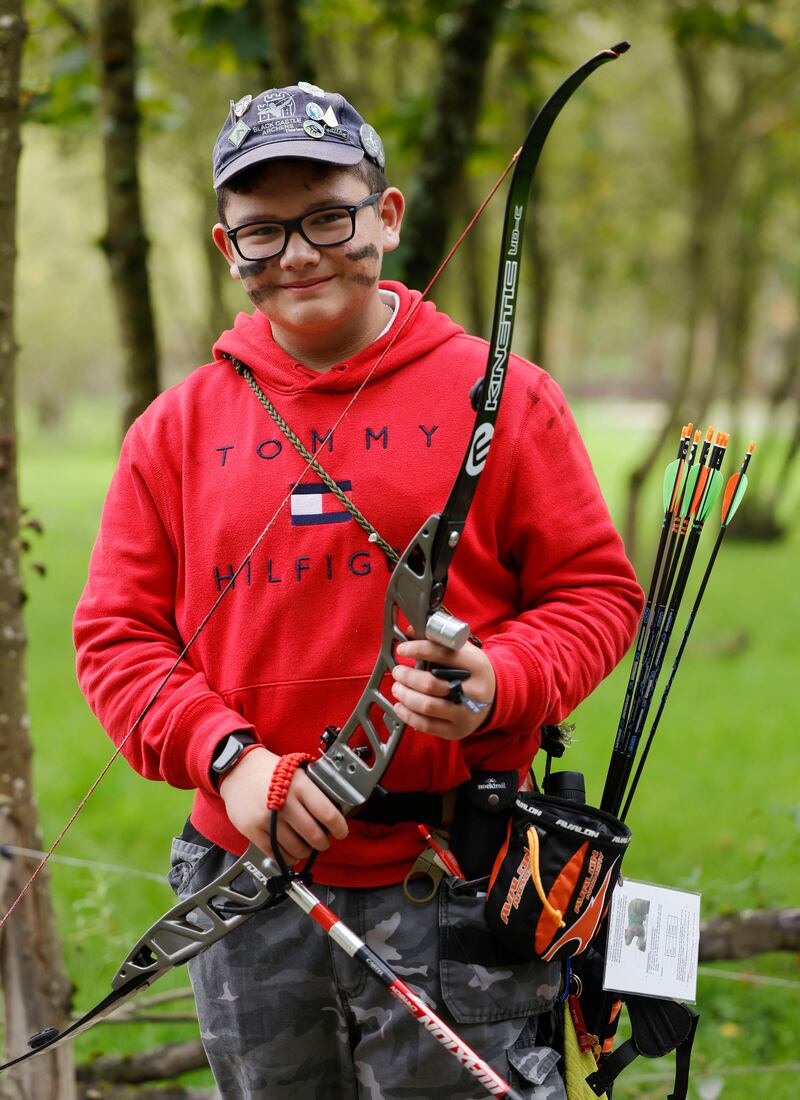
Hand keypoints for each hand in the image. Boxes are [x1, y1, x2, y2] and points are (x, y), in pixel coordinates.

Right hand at [219, 747, 347, 865]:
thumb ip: (314, 791)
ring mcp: (267, 818)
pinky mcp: (252, 830)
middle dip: (323, 842)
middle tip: (323, 841)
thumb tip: (334, 814)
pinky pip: (276, 853)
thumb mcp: (298, 771)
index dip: (339, 828)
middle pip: (314, 835)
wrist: (239, 768)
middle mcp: (284, 802)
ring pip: (296, 848)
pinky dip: (288, 857)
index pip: (328, 814)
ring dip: (306, 851)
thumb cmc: (271, 770)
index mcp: (300, 785)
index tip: (341, 832)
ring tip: (306, 845)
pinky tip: (291, 852)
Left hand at [391, 638, 495, 740]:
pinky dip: (408, 715)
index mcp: (476, 666)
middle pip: (431, 684)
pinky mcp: (456, 730)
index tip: (402, 649)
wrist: (495, 698)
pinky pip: (426, 725)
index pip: (443, 654)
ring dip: (405, 695)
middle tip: (398, 671)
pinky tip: (400, 705)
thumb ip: (439, 640)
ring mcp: (465, 713)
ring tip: (397, 687)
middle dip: (408, 677)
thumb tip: (410, 631)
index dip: (418, 650)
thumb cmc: (472, 671)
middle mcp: (473, 691)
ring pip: (427, 706)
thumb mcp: (464, 651)